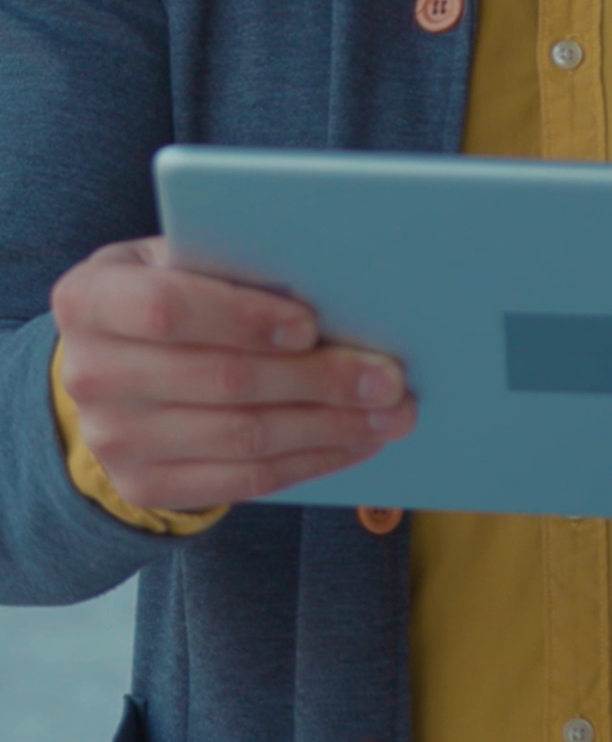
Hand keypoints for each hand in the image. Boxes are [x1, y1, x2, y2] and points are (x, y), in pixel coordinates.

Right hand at [51, 237, 414, 512]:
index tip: (311, 323)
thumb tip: (334, 279)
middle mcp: (89, 373)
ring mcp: (113, 440)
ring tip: (390, 412)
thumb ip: (231, 260)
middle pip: (221, 381)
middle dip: (317, 379)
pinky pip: (244, 478)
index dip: (243, 317)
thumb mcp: (178, 256)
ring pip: (243, 436)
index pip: (168, 309)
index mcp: (90, 298)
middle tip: (389, 376)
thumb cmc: (167, 288)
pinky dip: (310, 459)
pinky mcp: (145, 485)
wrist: (110, 361)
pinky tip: (355, 440)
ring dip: (329, 425)